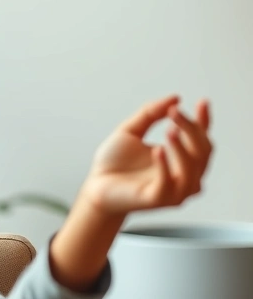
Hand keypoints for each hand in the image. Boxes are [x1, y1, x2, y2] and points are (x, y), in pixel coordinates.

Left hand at [80, 95, 212, 215]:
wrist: (94, 188)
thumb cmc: (113, 163)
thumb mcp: (131, 131)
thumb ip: (150, 114)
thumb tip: (175, 99)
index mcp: (181, 159)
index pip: (202, 139)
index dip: (204, 121)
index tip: (201, 102)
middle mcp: (185, 176)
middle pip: (202, 150)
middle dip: (190, 128)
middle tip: (174, 112)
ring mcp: (174, 190)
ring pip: (192, 167)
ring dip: (182, 147)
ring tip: (170, 129)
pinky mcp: (158, 199)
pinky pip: (167, 182)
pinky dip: (164, 165)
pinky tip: (157, 149)